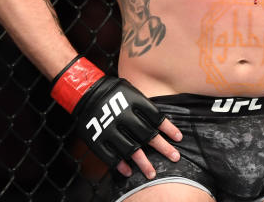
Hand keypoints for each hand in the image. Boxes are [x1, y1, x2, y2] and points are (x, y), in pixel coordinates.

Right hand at [52, 55, 181, 178]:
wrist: (85, 92)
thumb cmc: (113, 92)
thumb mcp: (131, 91)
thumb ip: (144, 106)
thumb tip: (161, 122)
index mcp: (133, 102)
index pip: (157, 117)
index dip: (169, 129)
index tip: (178, 138)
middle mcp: (124, 116)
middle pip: (147, 135)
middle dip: (163, 148)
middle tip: (174, 157)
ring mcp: (110, 129)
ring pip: (131, 149)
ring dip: (143, 163)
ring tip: (152, 173)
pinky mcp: (98, 139)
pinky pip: (111, 156)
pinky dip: (120, 165)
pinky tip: (129, 171)